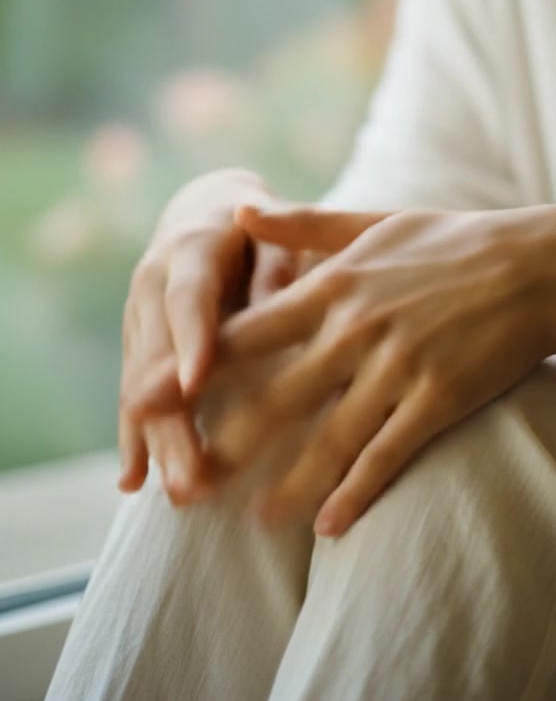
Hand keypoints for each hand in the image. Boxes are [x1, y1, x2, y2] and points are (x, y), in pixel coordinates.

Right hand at [118, 169, 298, 503]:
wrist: (204, 207)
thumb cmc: (257, 222)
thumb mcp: (274, 226)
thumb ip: (277, 260)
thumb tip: (278, 306)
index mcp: (191, 248)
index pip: (187, 299)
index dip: (189, 341)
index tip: (194, 385)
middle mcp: (151, 283)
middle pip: (157, 358)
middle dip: (172, 420)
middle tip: (194, 476)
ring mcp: (138, 316)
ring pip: (141, 385)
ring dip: (157, 442)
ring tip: (182, 493)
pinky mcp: (136, 342)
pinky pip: (132, 393)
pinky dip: (133, 436)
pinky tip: (133, 481)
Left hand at [169, 202, 555, 533]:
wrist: (542, 265)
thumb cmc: (454, 240)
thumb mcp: (374, 221)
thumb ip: (302, 225)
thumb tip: (236, 210)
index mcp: (335, 283)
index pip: (249, 332)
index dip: (197, 367)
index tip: (153, 398)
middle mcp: (358, 327)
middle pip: (278, 395)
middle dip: (229, 441)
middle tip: (187, 480)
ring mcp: (400, 365)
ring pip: (331, 437)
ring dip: (291, 484)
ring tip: (257, 520)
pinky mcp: (441, 396)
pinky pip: (389, 453)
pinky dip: (357, 492)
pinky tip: (329, 525)